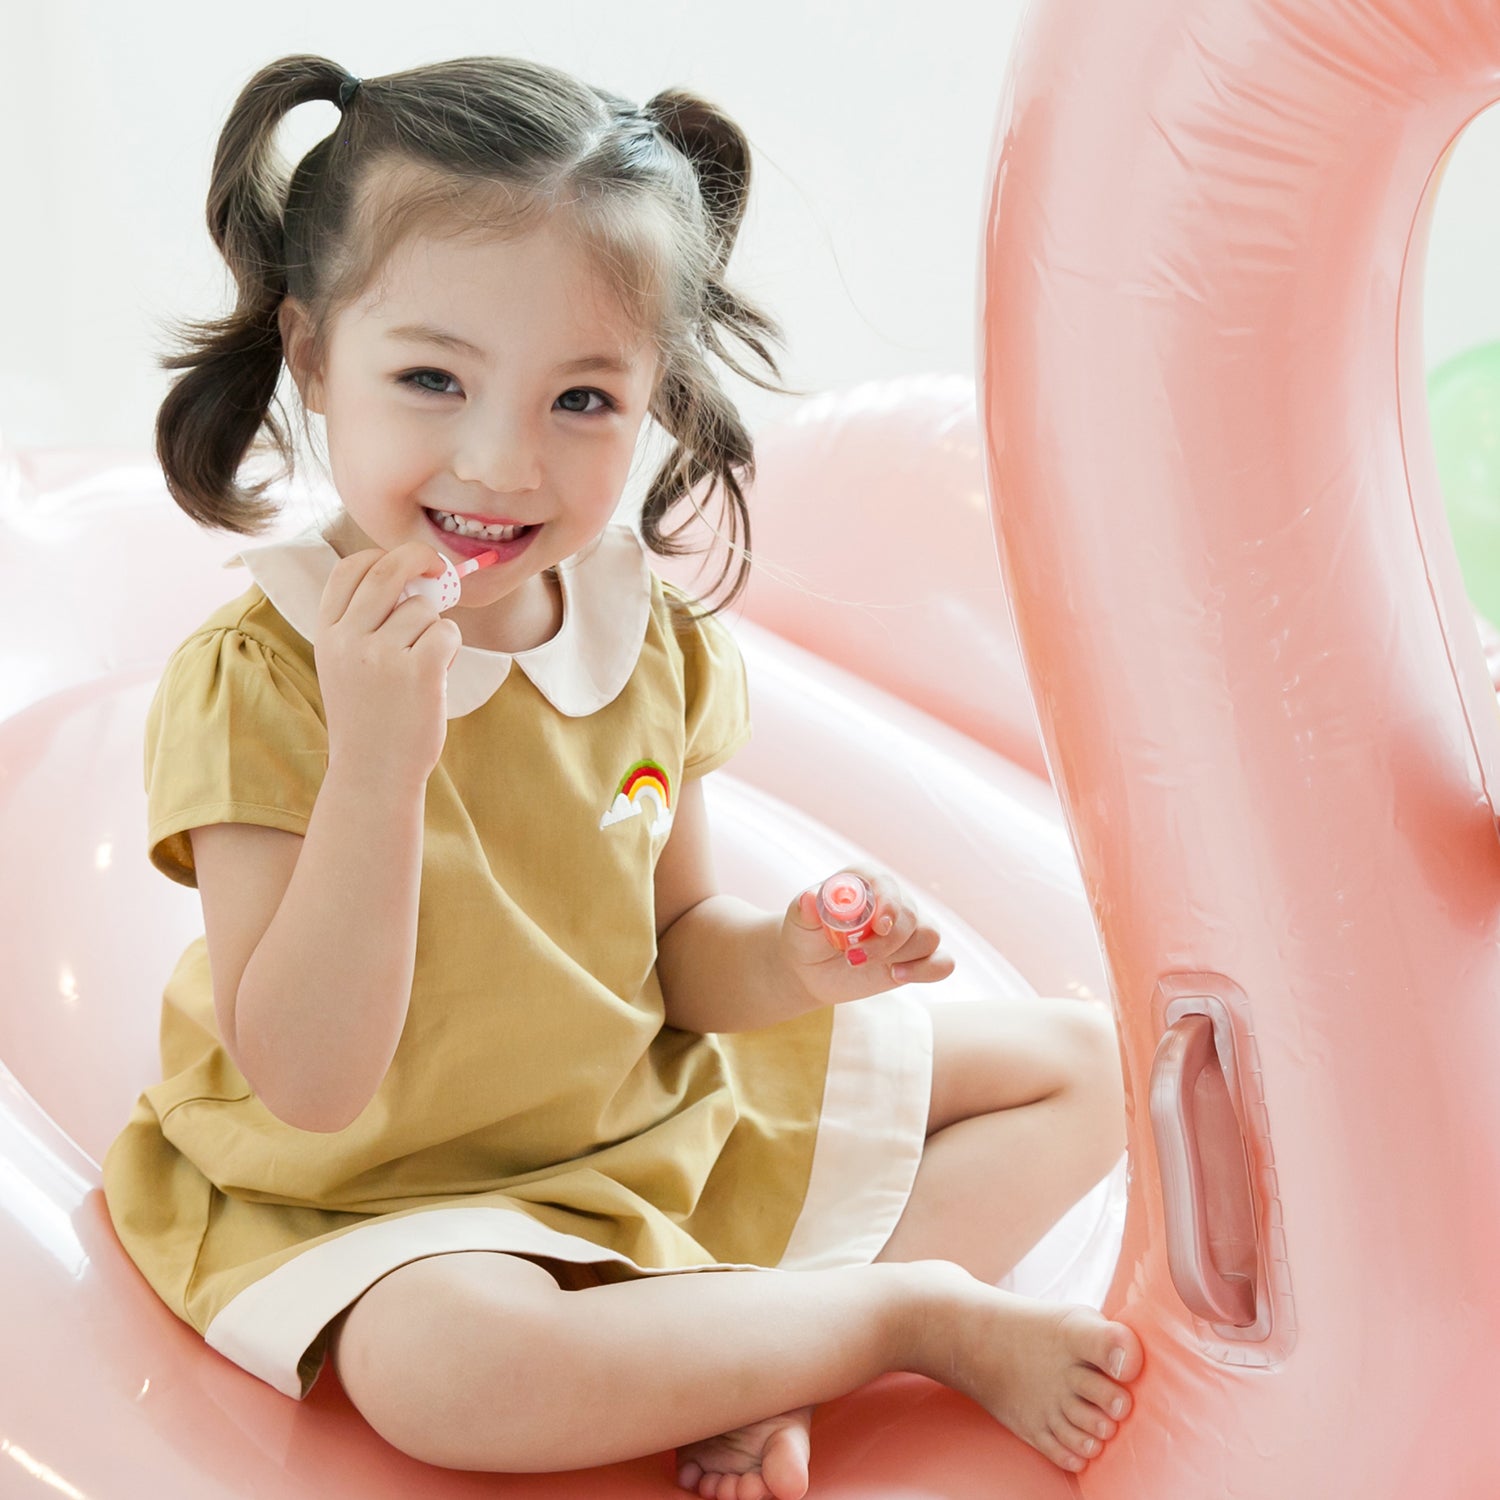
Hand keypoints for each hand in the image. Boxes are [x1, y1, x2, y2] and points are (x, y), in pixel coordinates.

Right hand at [315, 542, 462, 789]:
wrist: (372, 773)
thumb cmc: (368, 718)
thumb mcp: (344, 666)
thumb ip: (364, 625)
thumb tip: (416, 581)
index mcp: (328, 634)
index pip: (349, 570)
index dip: (379, 556)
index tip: (402, 563)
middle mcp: (349, 639)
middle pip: (388, 570)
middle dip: (420, 557)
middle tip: (437, 566)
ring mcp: (381, 655)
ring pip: (425, 609)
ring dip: (435, 630)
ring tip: (423, 665)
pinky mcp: (418, 671)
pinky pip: (447, 632)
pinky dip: (452, 648)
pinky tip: (437, 673)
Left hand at [781, 865, 954, 1005]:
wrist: (811, 968)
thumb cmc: (805, 936)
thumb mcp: (799, 922)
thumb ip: (805, 910)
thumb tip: (809, 899)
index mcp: (866, 880)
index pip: (887, 884)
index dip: (889, 903)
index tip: (879, 926)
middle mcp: (894, 900)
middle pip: (911, 915)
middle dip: (886, 942)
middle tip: (852, 957)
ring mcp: (909, 929)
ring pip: (929, 936)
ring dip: (900, 956)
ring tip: (861, 964)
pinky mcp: (917, 957)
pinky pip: (943, 961)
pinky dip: (928, 970)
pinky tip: (897, 975)